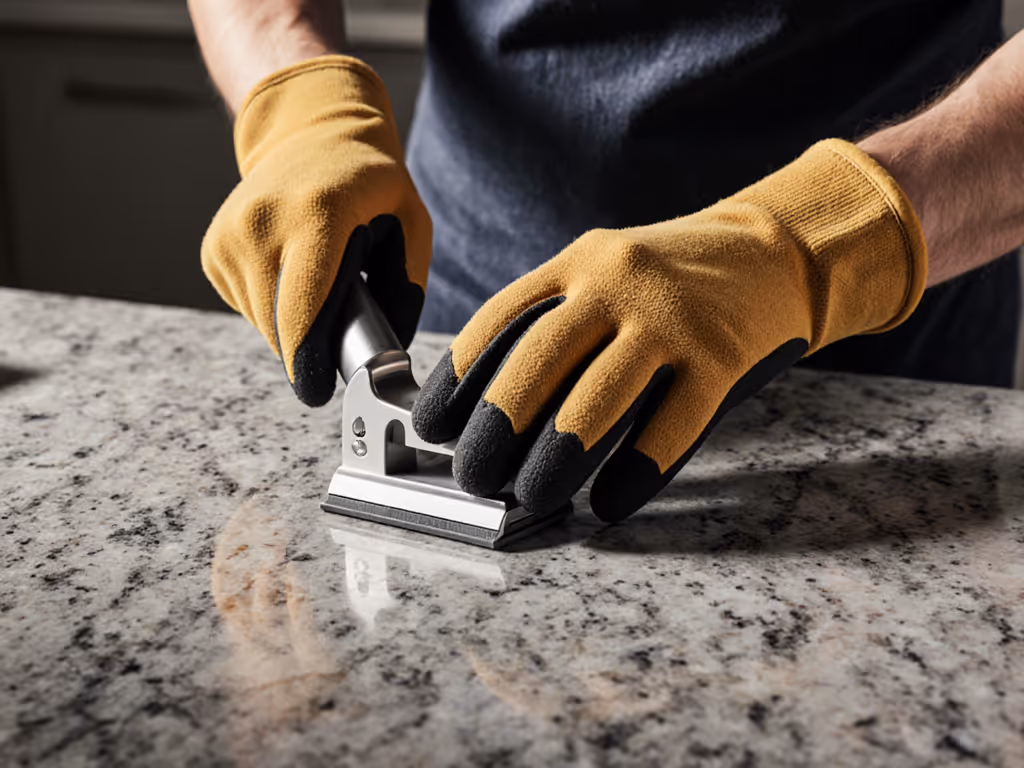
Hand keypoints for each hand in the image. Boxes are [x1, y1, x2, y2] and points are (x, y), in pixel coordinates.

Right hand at [202, 56, 430, 405]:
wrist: (315, 132)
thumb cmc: (369, 184)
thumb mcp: (411, 225)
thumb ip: (406, 287)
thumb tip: (391, 350)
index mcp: (316, 215)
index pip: (302, 307)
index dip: (309, 360)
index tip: (317, 392)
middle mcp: (263, 223)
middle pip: (280, 325)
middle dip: (311, 346)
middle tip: (340, 334)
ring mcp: (230, 234)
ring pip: (261, 321)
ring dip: (291, 326)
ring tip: (319, 288)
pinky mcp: (213, 248)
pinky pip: (245, 305)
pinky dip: (270, 306)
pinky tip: (290, 274)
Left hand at [412, 140, 926, 521]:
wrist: (774, 252)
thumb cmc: (673, 280)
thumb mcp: (605, 274)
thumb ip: (556, 319)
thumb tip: (489, 404)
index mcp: (578, 263)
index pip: (498, 321)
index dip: (457, 380)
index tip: (432, 429)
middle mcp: (617, 284)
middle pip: (536, 363)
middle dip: (495, 429)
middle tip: (475, 477)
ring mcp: (672, 319)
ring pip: (596, 399)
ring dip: (555, 459)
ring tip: (531, 496)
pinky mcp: (722, 357)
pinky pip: (670, 426)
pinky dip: (635, 473)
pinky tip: (610, 502)